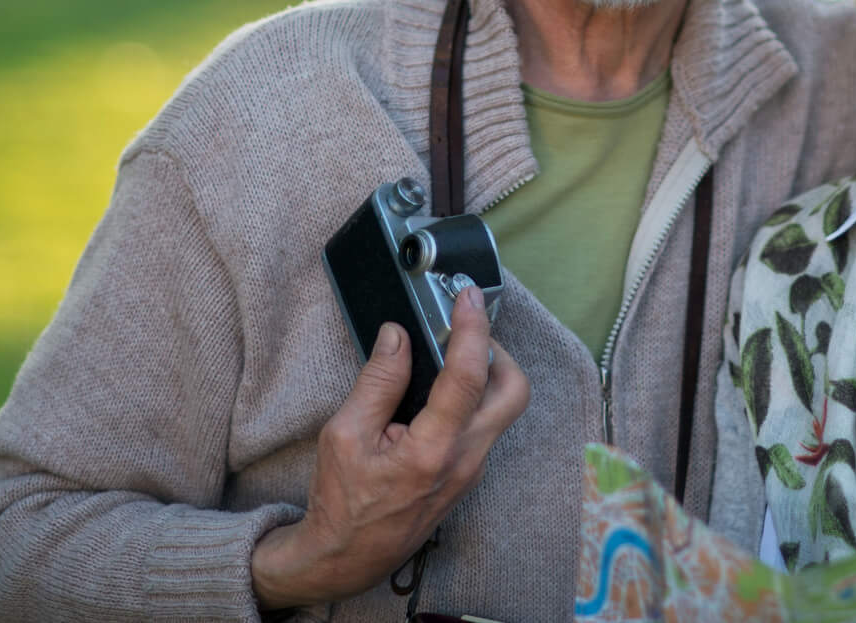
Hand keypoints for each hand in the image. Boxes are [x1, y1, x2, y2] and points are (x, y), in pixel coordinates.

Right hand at [250, 288, 530, 609]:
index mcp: (433, 451)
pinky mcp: (467, 474)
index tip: (467, 297)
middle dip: (498, 350)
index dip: (472, 328)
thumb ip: (377, 382)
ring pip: (503, 409)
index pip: (467, 377)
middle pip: (513, 392)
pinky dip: (474, 396)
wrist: (347, 557)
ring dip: (487, 373)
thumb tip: (398, 336)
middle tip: (466, 329)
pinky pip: (485, 425)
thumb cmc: (342, 503)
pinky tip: (442, 386)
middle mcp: (465, 460)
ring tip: (451, 352)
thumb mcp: (343, 435)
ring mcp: (471, 470)